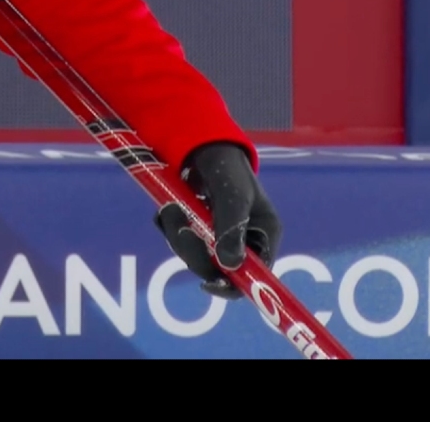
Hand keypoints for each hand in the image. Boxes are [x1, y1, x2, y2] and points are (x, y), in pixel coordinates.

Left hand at [154, 142, 281, 297]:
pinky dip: (169, 227)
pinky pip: (179, 239)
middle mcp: (243, 241)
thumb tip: (228, 265)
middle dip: (194, 251)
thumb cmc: (228, 168)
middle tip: (179, 226)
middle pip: (218, 270)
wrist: (202, 144)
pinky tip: (166, 209)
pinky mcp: (196, 226)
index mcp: (263, 237)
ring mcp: (218, 234)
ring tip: (169, 208)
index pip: (255, 276)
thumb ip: (231, 228)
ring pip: (195, 254)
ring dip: (176, 235)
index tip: (207, 284)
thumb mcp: (233, 195)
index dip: (232, 287)